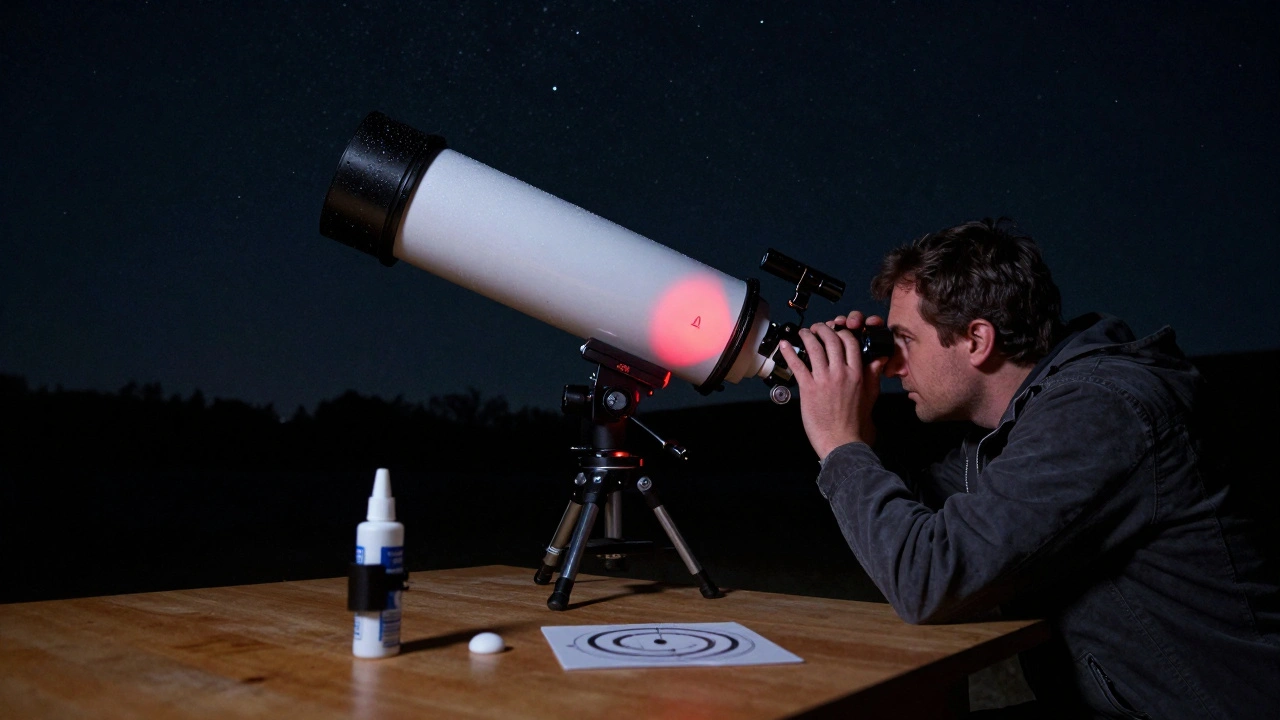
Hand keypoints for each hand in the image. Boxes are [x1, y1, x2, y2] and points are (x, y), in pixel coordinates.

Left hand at [778, 311, 887, 459]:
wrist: (843, 442)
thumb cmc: (857, 424)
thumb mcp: (871, 396)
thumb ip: (873, 375)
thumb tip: (878, 360)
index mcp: (857, 374)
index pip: (850, 343)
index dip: (842, 333)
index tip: (836, 331)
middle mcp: (841, 373)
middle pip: (831, 341)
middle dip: (823, 329)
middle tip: (817, 328)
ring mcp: (824, 380)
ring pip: (814, 348)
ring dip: (807, 336)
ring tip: (803, 332)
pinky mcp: (809, 389)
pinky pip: (798, 365)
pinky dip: (790, 353)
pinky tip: (785, 345)